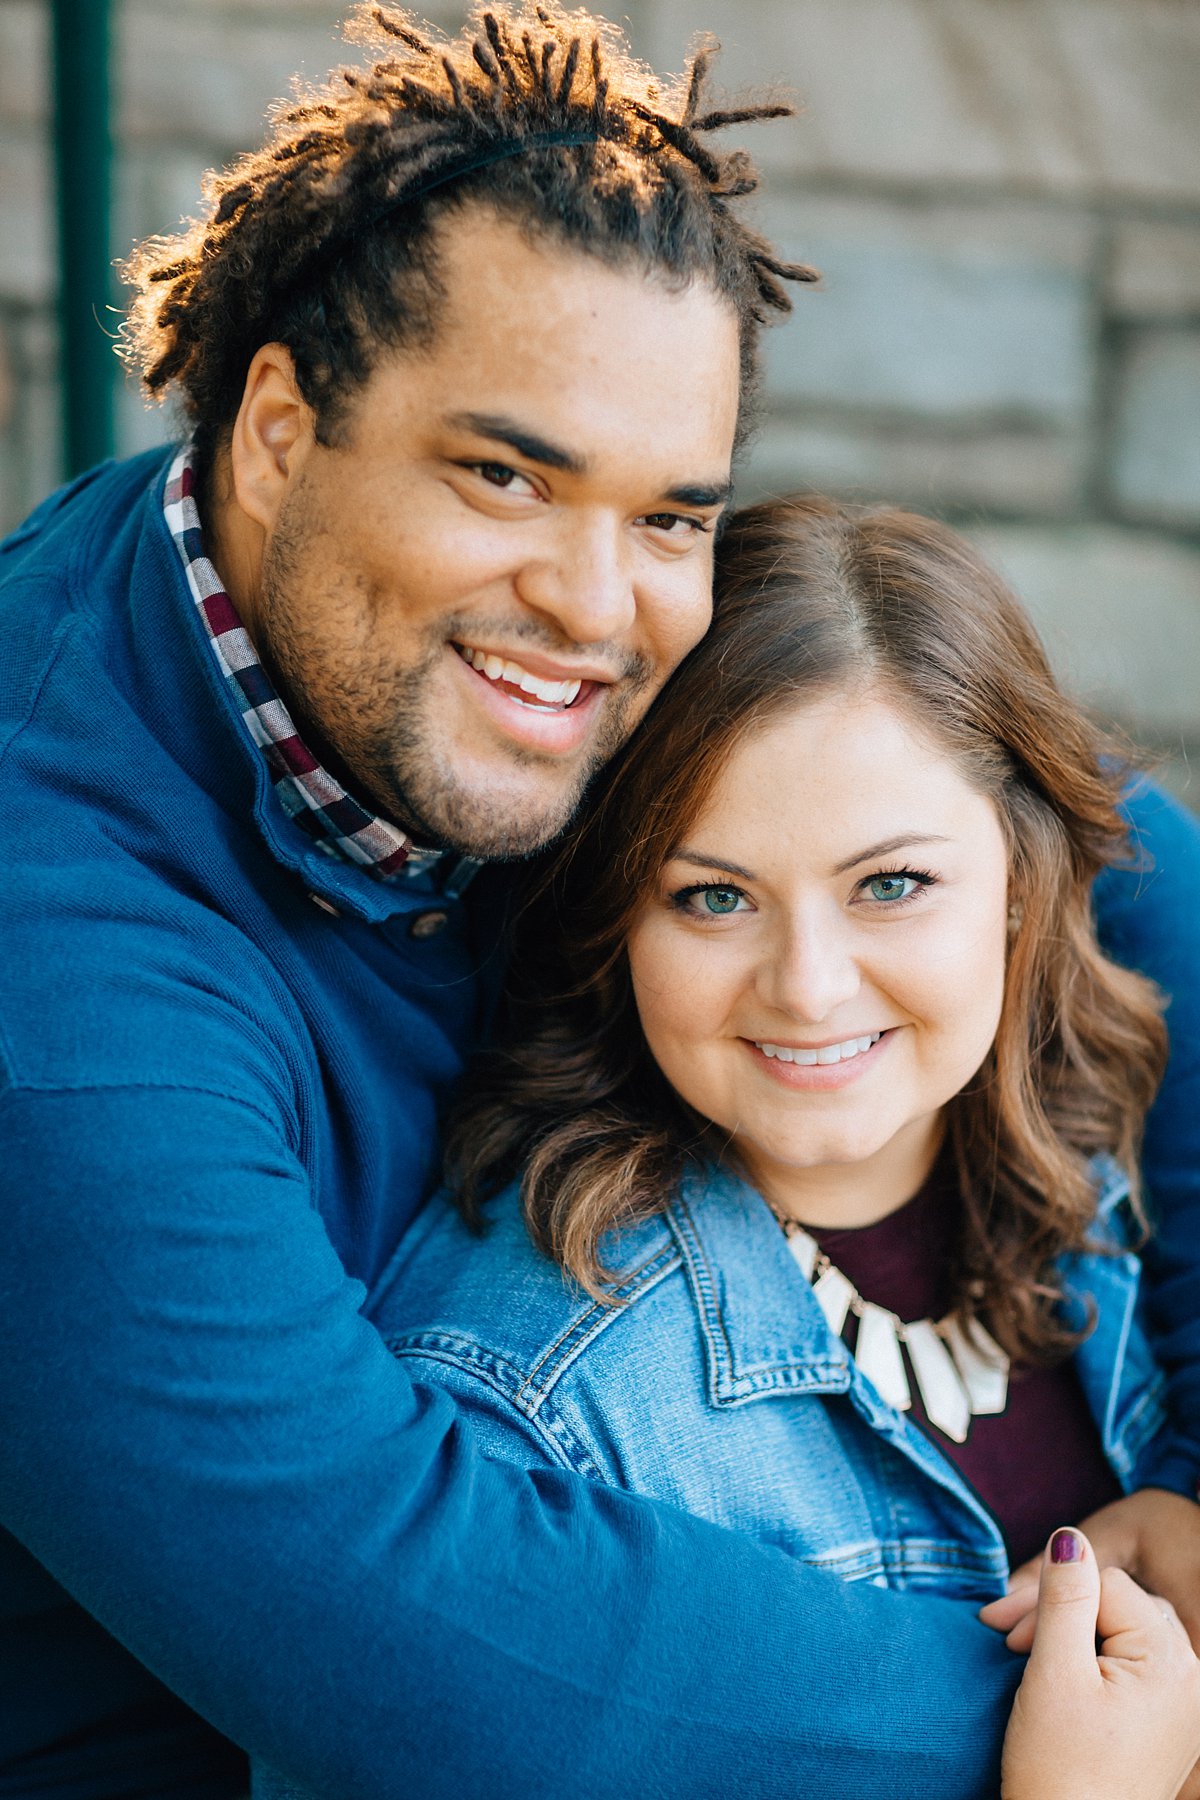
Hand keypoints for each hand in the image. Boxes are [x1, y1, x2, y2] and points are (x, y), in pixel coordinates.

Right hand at [1000, 1527, 1199, 1799]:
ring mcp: (1181, 1703)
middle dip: (1057, 1610)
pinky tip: (1056, 1675)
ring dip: (1071, 1631)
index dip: (1047, 1596)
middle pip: (1117, 1603)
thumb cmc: (1060, 1770)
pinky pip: (1129, 1663)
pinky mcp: (1164, 1722)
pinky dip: (1090, 1658)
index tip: (998, 1628)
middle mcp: (1189, 1677)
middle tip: (1003, 1639)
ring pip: (1121, 1630)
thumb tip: (1070, 1537)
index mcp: (1170, 1661)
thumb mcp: (1053, 1672)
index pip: (1104, 1584)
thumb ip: (1064, 1597)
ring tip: (1024, 1655)